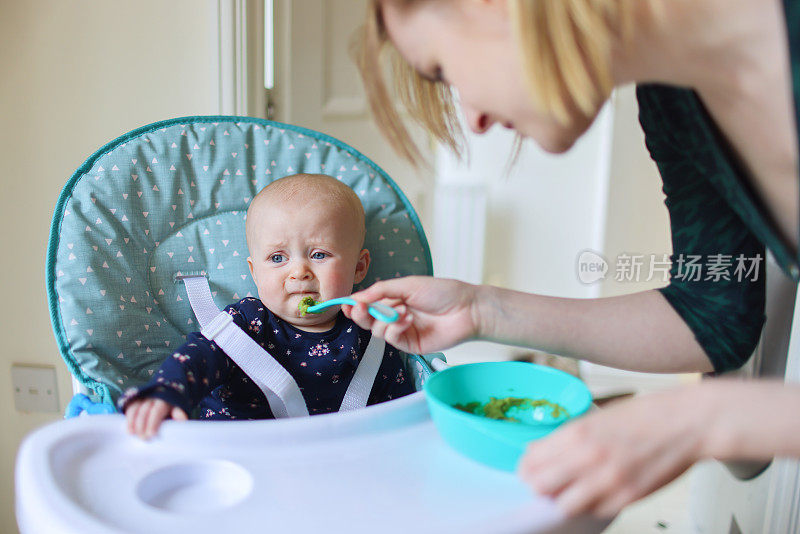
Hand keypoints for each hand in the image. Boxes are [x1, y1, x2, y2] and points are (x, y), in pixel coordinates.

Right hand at [125, 397, 187, 439]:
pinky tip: (128, 429)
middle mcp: (152, 398)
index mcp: (165, 400)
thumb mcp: (179, 409)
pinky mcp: (135, 401)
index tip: (151, 435)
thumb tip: (182, 420)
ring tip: (132, 434)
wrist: (167, 394)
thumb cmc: (172, 407)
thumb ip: (179, 414)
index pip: (157, 411)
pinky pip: (130, 409)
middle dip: (142, 425)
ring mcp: (142, 398)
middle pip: (145, 411)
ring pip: (135, 409)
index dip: (153, 423)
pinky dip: (128, 419)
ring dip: (132, 422)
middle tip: (143, 438)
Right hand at [342, 276, 481, 353]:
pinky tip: (408, 320)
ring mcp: (402, 330)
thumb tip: (357, 296)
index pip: (368, 303)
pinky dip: (396, 328)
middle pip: (368, 319)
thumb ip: (382, 290)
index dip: (355, 304)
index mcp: (395, 298)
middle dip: (361, 314)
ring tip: (403, 310)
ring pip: (377, 330)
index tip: (345, 304)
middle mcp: (396, 315)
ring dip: (385, 319)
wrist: (467, 309)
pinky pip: (392, 339)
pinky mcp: (410, 344)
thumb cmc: (443, 292)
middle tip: (360, 308)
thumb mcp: (409, 284)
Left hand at [518, 386, 709, 517]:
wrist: (687, 423)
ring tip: (569, 492)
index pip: (532, 460)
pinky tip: (596, 493)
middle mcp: (589, 458)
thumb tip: (544, 452)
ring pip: (565, 506)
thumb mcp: (598, 417)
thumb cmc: (646, 415)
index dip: (526, 467)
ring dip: (563, 500)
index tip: (529, 468)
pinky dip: (591, 505)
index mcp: (578, 433)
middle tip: (544, 484)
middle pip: (541, 486)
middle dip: (538, 486)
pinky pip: (595, 512)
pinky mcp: (628, 498)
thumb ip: (571, 437)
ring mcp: (609, 481)